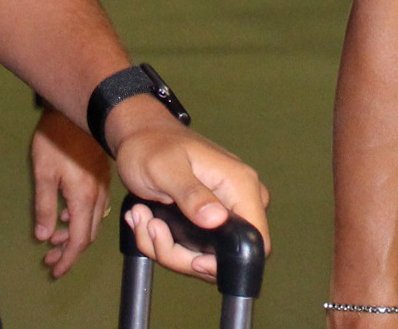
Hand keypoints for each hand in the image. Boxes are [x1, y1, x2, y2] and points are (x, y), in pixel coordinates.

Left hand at [29, 106, 110, 277]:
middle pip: (88, 235)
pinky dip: (82, 219)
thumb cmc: (56, 139)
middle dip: (70, 251)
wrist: (79, 108)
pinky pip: (96, 208)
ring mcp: (103, 185)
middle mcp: (97, 195)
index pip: (79, 240)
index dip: (67, 259)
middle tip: (50, 259)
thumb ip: (45, 208)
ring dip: (75, 235)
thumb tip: (45, 236)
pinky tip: (66, 215)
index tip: (54, 270)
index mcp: (83, 197)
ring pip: (93, 222)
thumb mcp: (43, 174)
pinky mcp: (102, 176)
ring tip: (54, 239)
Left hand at [107, 97, 268, 282]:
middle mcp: (240, 198)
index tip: (191, 258)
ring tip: (144, 218)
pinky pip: (193, 247)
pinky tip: (149, 219)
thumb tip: (216, 219)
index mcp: (239, 184)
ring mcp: (226, 209)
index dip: (225, 260)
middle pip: (225, 256)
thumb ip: (191, 194)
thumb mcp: (166, 169)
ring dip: (167, 248)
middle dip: (182, 255)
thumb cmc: (152, 145)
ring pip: (205, 256)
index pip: (257, 240)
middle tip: (152, 228)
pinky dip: (167, 242)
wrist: (140, 136)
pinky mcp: (210, 218)